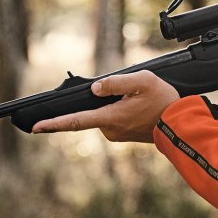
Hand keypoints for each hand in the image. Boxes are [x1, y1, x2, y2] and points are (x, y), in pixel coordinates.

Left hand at [31, 70, 179, 142]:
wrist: (181, 124)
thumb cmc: (164, 102)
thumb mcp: (142, 81)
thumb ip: (116, 82)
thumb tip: (94, 88)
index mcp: (111, 118)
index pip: (76, 121)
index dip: (54, 124)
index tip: (36, 128)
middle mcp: (110, 130)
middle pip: (91, 113)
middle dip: (99, 102)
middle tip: (125, 93)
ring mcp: (117, 134)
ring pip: (103, 115)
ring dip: (113, 104)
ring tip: (139, 99)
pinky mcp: (124, 135)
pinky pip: (114, 119)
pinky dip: (119, 110)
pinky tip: (138, 106)